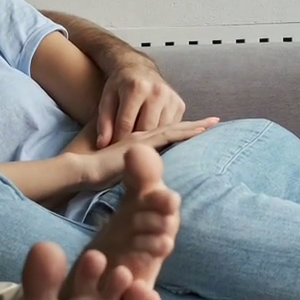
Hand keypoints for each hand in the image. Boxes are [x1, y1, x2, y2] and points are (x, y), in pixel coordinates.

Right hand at [80, 117, 218, 185]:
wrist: (84, 169)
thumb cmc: (98, 173)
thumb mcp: (122, 170)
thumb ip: (135, 169)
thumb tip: (147, 178)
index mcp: (139, 141)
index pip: (166, 134)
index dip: (184, 131)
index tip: (202, 128)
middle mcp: (142, 137)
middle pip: (173, 129)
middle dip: (194, 125)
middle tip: (215, 121)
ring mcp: (142, 139)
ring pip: (173, 129)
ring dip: (193, 126)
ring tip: (212, 123)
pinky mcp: (141, 144)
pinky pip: (167, 135)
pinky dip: (184, 132)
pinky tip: (198, 131)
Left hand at [95, 63, 186, 144]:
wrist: (140, 68)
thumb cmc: (120, 86)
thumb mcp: (106, 100)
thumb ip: (104, 122)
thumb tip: (103, 145)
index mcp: (136, 88)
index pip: (126, 124)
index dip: (117, 141)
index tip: (111, 152)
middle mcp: (157, 91)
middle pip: (145, 129)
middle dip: (134, 143)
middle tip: (125, 151)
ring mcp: (171, 98)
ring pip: (160, 132)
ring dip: (149, 141)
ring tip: (137, 145)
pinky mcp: (180, 105)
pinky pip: (170, 129)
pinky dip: (160, 135)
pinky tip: (150, 137)